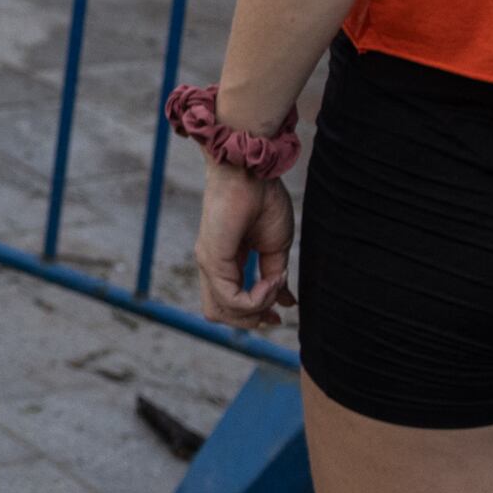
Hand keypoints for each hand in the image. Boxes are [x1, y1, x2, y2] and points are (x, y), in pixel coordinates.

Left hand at [194, 161, 295, 329]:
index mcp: (225, 262)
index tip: (280, 315)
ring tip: (276, 287)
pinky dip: (256, 298)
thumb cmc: (263, 200)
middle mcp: (212, 266)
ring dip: (255, 310)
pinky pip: (231, 298)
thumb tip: (284, 302)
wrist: (252, 171)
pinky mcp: (211, 260)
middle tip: (275, 314)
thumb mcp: (275, 247)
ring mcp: (208, 263)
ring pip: (221, 312)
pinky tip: (272, 281)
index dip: (254, 315)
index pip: (229, 303)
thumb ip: (274, 276)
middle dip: (251, 321)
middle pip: (219, 314)